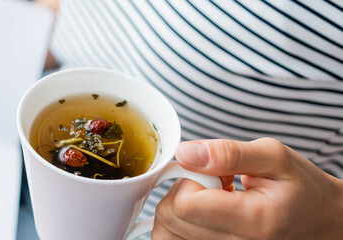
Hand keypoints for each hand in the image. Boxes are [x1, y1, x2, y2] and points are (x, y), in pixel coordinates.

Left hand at [152, 138, 342, 238]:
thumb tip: (184, 153)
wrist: (320, 220)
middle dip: (182, 192)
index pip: (185, 204)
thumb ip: (227, 153)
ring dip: (179, 210)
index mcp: (252, 221)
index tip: (213, 173)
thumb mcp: (274, 157)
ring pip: (165, 232)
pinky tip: (205, 213)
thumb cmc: (301, 188)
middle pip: (169, 218)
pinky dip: (180, 224)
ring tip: (213, 200)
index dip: (189, 180)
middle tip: (216, 185)